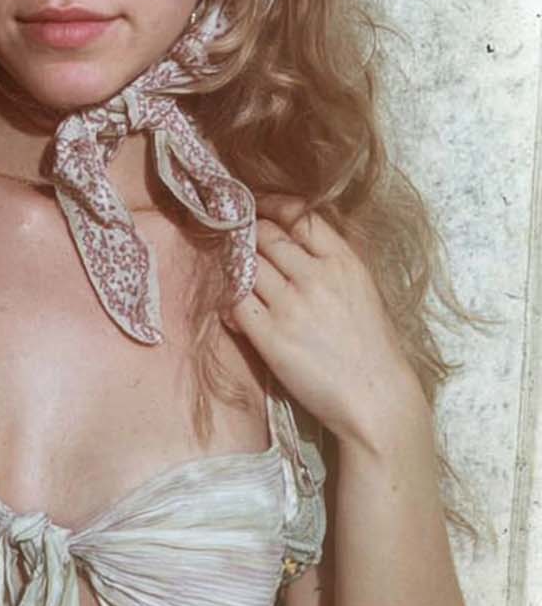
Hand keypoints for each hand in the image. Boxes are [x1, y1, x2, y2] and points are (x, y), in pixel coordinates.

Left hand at [225, 195, 425, 452]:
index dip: (272, 207)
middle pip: (265, 236)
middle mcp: (315, 276)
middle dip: (247, 235)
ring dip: (234, 266)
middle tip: (237, 240)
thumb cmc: (372, 348)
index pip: (299, 216)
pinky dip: (229, 301)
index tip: (258, 207)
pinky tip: (234, 310)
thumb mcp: (362, 290)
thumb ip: (329, 264)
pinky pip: (235, 304)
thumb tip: (289, 244)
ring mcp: (290, 305)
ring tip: (233, 275)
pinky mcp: (270, 336)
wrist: (376, 399)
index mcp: (343, 261)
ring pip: (245, 266)